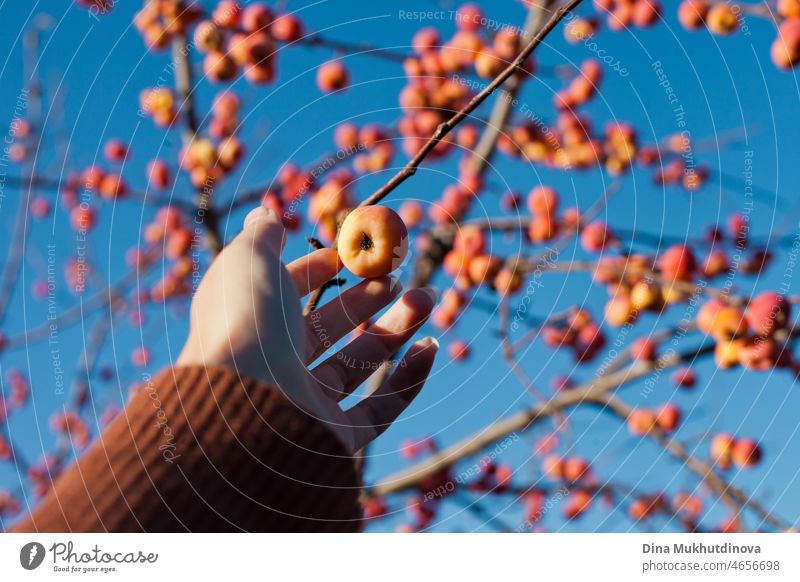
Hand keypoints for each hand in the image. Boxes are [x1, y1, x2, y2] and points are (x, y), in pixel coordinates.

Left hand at [177, 206, 437, 453]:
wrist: (247, 408)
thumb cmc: (244, 323)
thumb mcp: (248, 261)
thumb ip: (261, 235)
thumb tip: (266, 213)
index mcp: (252, 323)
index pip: (288, 294)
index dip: (318, 271)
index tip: (348, 255)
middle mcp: (278, 363)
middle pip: (330, 328)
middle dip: (368, 298)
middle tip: (397, 278)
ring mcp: (308, 403)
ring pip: (360, 363)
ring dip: (397, 329)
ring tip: (425, 300)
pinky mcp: (336, 438)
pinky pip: (380, 409)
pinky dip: (409, 380)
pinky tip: (431, 349)